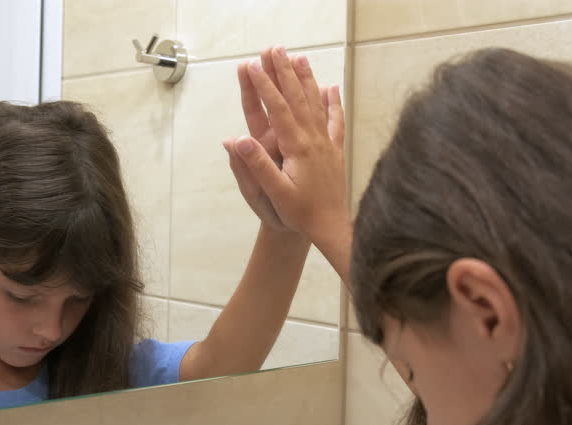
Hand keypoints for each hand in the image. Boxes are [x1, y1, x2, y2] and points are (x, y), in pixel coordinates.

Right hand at [232, 46, 346, 242]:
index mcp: (297, 148)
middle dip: (284, 72)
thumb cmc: (301, 214)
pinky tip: (331, 87)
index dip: (264, 86)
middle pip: (297, 98)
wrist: (333, 228)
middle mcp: (314, 140)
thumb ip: (257, 166)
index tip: (252, 64)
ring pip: (316, 103)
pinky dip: (332, 102)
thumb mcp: (275, 194)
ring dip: (306, 79)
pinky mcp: (335, 151)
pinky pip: (334, 121)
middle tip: (274, 48)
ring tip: (299, 57)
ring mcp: (327, 143)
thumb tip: (236, 140)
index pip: (277, 109)